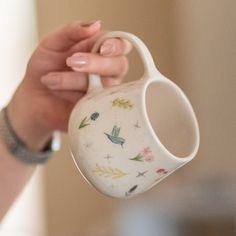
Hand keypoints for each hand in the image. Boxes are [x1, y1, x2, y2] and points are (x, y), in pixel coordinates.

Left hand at [7, 21, 130, 150]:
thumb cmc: (45, 69)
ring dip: (75, 80)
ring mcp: (104, 92)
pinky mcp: (98, 110)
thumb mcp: (52, 44)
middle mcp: (106, 72)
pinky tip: (61, 96)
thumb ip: (72, 32)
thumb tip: (96, 24)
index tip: (102, 48)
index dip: (117, 46)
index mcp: (99, 52)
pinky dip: (77, 98)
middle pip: (119, 65)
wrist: (34, 97)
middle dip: (96, 63)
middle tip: (71, 62)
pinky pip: (98, 104)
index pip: (121, 46)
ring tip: (50, 80)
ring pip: (105, 85)